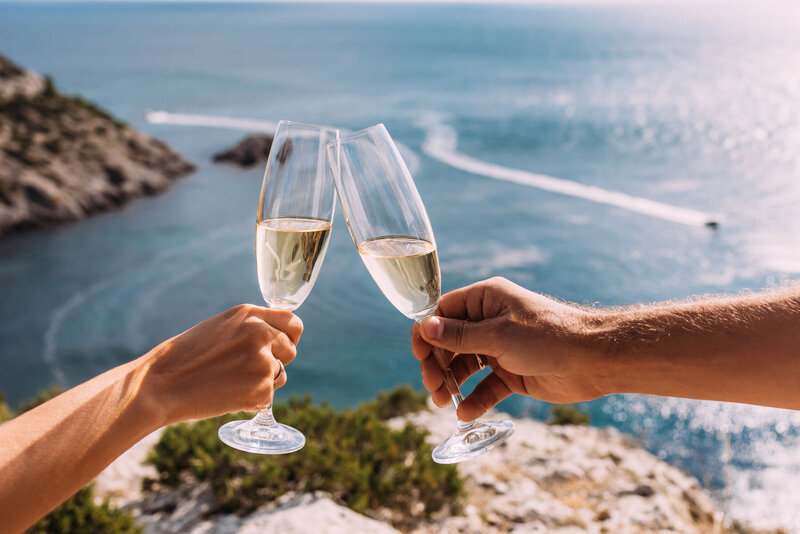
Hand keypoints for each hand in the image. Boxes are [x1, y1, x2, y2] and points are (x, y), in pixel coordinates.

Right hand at [140, 304, 302, 424]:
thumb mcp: (221, 327)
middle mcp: (261, 333)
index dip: (289, 337)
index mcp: (251, 314)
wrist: (161, 384)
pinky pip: (268, 396)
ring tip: (230, 380)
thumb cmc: (186, 356)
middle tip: (244, 369)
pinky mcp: (262, 389)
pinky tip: (228, 394)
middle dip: (275, 360)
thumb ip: (252, 326)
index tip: (280, 346)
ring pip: (281, 374)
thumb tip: (281, 337)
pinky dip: (253, 399)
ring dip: (263, 381)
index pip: (294, 324)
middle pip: (290, 350)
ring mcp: (263, 362)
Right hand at [411, 277, 608, 420]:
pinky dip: (475, 399)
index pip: (443, 312)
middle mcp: (490, 321)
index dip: (427, 333)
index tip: (419, 356)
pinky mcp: (511, 372)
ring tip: (442, 402)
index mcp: (486, 299)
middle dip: (437, 364)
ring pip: (465, 365)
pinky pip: (485, 386)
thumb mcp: (499, 336)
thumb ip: (460, 336)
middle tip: (433, 386)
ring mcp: (500, 348)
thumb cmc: (549, 337)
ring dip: (451, 383)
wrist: (594, 361)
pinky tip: (466, 412)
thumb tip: (426, 328)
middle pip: (449, 342)